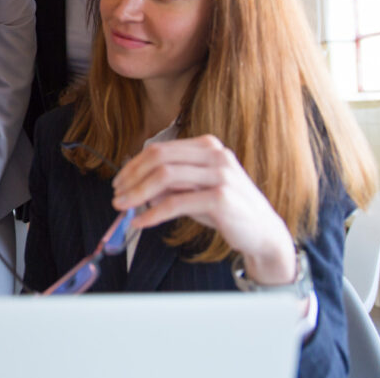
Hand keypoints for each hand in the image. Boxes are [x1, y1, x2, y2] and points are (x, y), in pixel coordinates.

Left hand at [111, 135, 296, 284]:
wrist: (263, 231)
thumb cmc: (226, 209)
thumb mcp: (194, 191)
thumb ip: (168, 184)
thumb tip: (133, 184)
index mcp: (207, 146)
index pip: (160, 149)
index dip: (134, 165)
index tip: (119, 181)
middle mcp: (215, 155)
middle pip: (159, 158)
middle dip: (132, 177)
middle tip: (117, 195)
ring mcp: (220, 174)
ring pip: (164, 176)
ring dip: (137, 193)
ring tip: (123, 207)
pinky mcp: (220, 197)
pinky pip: (175, 202)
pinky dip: (152, 213)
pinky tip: (141, 222)